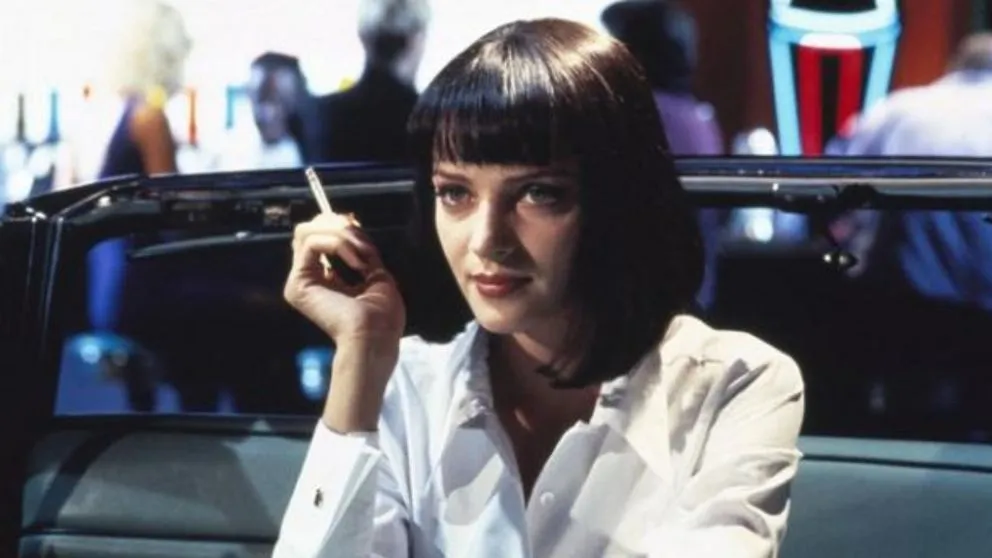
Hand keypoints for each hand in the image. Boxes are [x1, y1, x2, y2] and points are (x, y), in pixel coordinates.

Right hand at [283, 214, 405, 346]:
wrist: (376, 337)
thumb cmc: (382, 317)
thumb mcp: (376, 275)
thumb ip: (362, 252)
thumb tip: (352, 225)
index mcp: (325, 279)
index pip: (320, 237)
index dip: (338, 224)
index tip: (358, 225)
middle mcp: (308, 278)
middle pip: (307, 230)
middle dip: (336, 224)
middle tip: (358, 236)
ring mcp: (300, 281)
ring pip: (306, 232)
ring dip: (341, 235)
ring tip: (361, 253)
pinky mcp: (298, 283)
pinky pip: (311, 244)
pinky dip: (338, 244)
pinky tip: (355, 262)